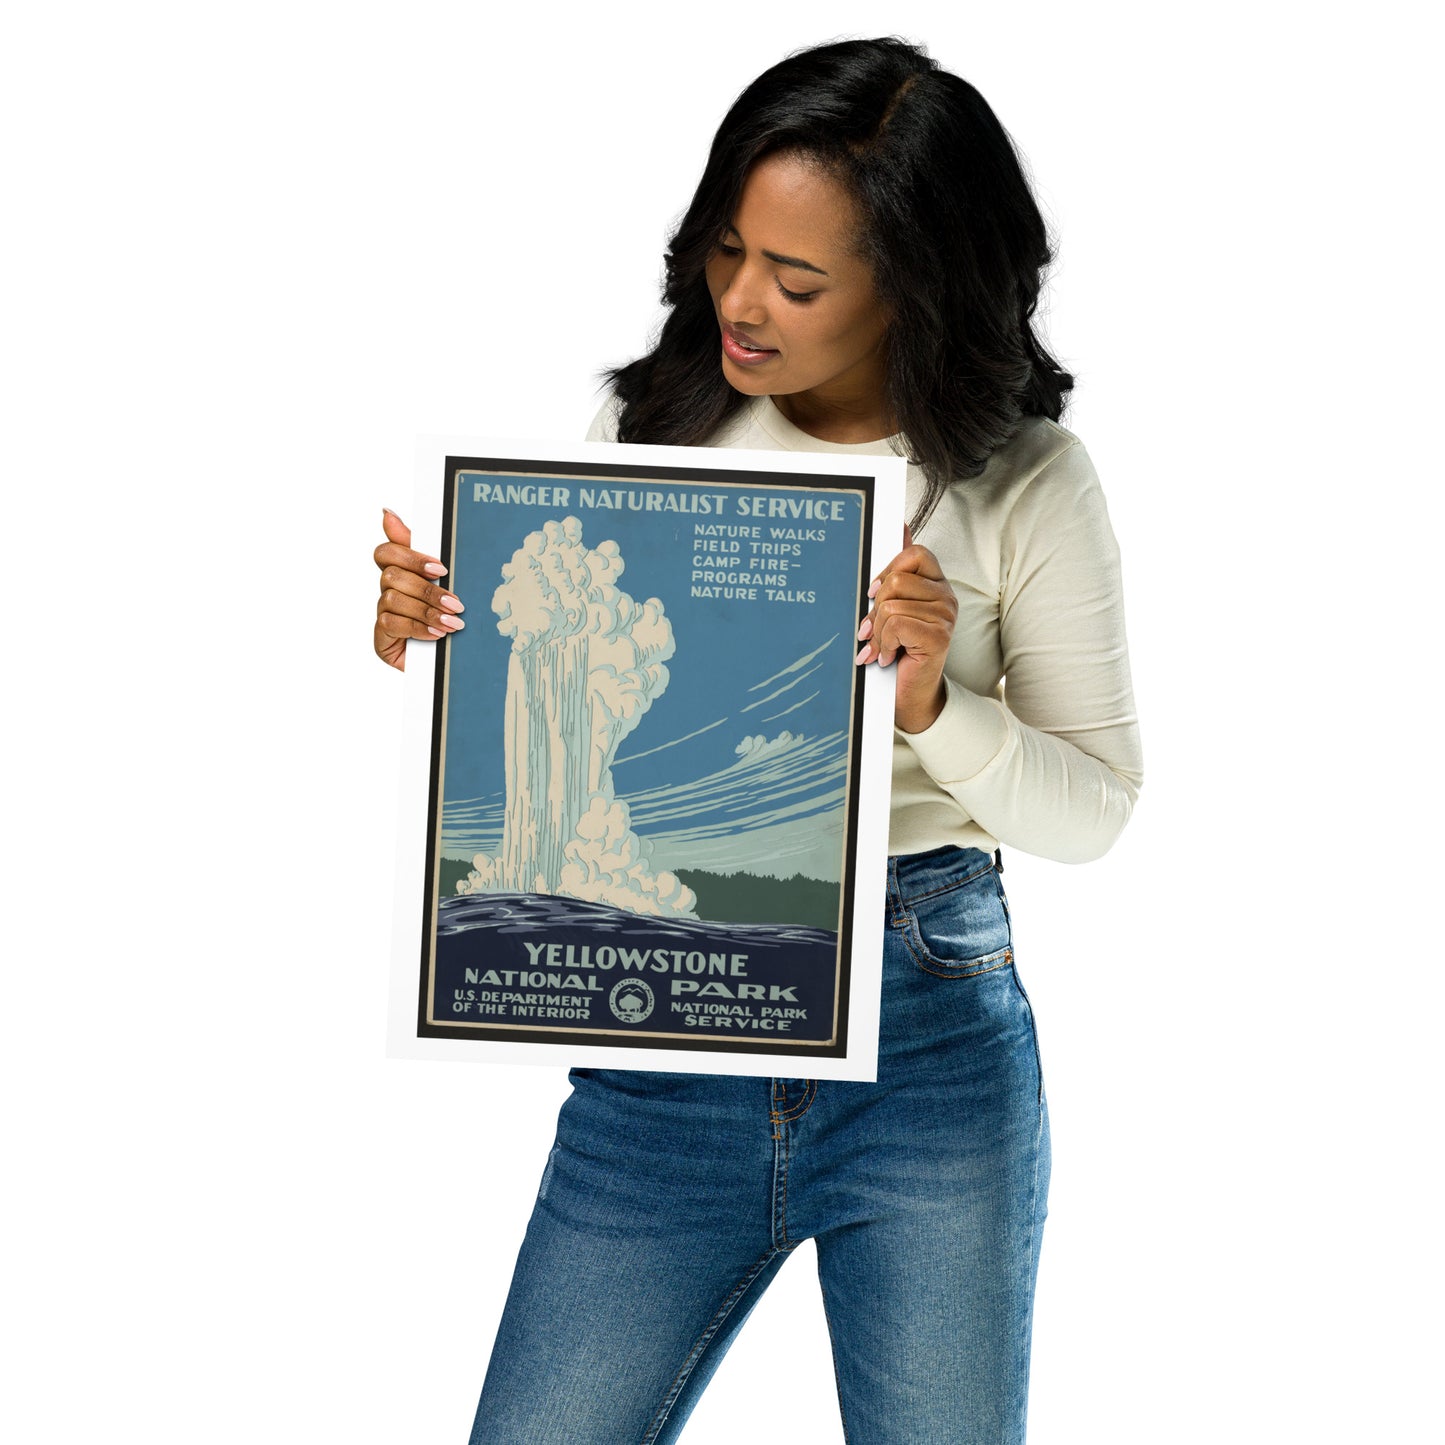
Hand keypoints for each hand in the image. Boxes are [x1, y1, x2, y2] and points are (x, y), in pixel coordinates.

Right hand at [373, 509, 465, 670]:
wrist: (451, 662)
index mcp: (402, 573)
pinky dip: (418, 628)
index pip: (387, 552)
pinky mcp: (381, 638)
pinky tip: (437, 635)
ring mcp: (383, 614)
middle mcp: (388, 591)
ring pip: (393, 599)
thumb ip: (423, 551)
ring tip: (453, 623)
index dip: (410, 556)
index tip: (439, 567)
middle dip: (428, 590)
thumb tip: (387, 513)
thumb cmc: (448, 618)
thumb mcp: (446, 583)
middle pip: (392, 575)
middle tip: (456, 602)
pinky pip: (392, 624)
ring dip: (427, 611)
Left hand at [854, 524, 956, 732]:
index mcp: (936, 584)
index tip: (873, 594)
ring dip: (878, 632)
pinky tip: (888, 656)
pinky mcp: (939, 636)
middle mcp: (946, 596)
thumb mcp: (894, 607)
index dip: (887, 570)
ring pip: (892, 605)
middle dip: (876, 608)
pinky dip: (884, 643)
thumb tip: (900, 526)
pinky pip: (896, 624)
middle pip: (898, 580)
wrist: (909, 694)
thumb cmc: (899, 649)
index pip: (914, 553)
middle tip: (872, 630)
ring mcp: (946, 616)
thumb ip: (898, 570)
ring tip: (881, 647)